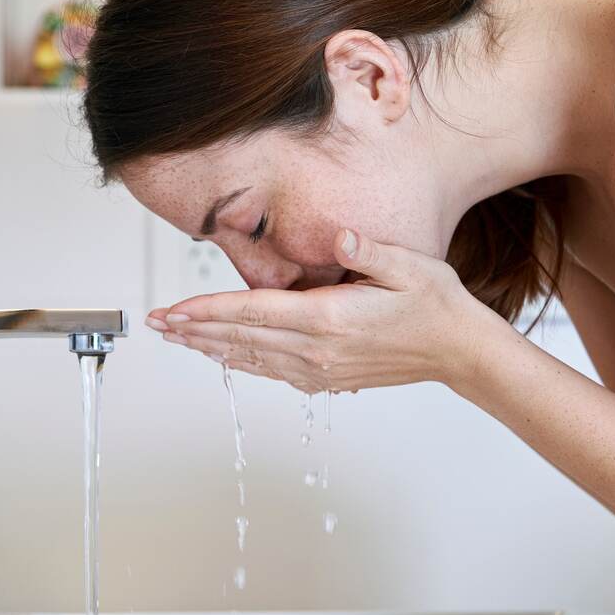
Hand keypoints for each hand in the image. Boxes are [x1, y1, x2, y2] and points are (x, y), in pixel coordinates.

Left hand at [147, 229, 494, 391]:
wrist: (459, 352)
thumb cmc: (436, 304)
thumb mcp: (409, 267)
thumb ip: (370, 252)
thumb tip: (341, 236)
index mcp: (328, 319)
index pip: (252, 313)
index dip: (207, 311)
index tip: (173, 311)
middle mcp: (316, 350)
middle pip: (240, 338)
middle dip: (193, 330)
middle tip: (156, 324)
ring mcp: (318, 369)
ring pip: (249, 358)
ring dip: (209, 348)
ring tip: (175, 339)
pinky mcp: (324, 378)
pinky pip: (270, 371)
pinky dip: (239, 361)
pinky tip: (222, 355)